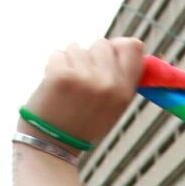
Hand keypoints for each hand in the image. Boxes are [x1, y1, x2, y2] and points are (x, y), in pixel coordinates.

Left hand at [20, 38, 144, 149]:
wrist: (52, 144)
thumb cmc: (82, 122)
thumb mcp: (112, 106)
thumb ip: (120, 76)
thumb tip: (122, 41)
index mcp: (124, 92)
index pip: (133, 47)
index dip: (118, 46)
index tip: (105, 57)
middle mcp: (108, 84)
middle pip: (102, 44)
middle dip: (90, 57)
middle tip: (81, 82)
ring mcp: (85, 79)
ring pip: (77, 48)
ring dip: (70, 63)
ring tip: (67, 88)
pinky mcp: (62, 76)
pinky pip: (59, 54)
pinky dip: (54, 66)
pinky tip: (54, 87)